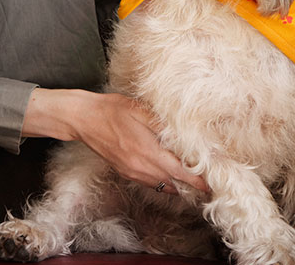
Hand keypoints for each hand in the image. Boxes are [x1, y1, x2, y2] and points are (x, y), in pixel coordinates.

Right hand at [23, 88, 208, 194]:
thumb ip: (164, 125)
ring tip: (192, 181)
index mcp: (147, 152)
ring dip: (176, 184)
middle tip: (206, 184)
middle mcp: (139, 167)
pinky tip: (169, 175)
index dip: (196, 180)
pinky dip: (162, 182)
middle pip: (172, 182)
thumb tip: (185, 136)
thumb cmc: (113, 110)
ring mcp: (131, 172)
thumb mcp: (141, 110)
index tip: (210, 185)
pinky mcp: (124, 172)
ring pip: (160, 185)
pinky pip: (148, 183)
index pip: (179, 172)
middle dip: (190, 185)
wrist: (84, 119)